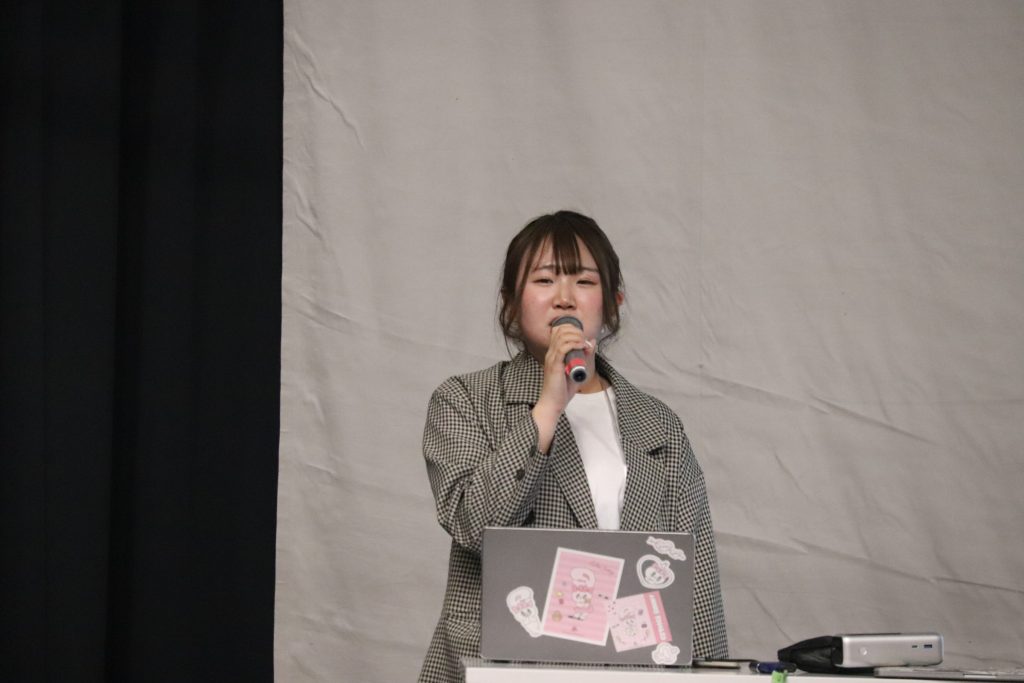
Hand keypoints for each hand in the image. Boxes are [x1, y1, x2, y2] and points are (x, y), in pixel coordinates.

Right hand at [531, 322, 596, 453]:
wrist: (553, 403)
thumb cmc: (563, 390)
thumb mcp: (577, 370)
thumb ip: (584, 356)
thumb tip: (592, 342)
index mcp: (553, 353)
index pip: (558, 331)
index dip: (571, 328)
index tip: (582, 336)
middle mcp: (550, 353)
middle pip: (560, 330)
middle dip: (575, 331)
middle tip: (584, 340)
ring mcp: (551, 358)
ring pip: (562, 337)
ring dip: (576, 337)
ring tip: (584, 343)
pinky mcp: (554, 365)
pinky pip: (563, 348)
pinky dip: (574, 344)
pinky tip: (582, 347)